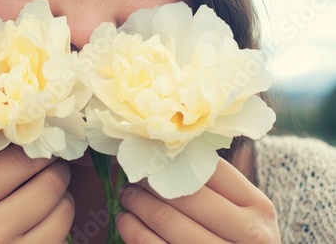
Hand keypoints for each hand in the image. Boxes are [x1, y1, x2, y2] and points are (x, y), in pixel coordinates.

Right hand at [0, 145, 73, 243]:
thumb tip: (20, 138)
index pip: (16, 161)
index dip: (36, 149)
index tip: (41, 146)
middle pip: (48, 183)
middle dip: (55, 170)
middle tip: (50, 167)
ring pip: (64, 208)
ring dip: (61, 197)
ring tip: (45, 197)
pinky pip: (64, 234)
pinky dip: (59, 222)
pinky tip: (44, 222)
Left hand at [116, 159, 280, 242]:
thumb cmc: (238, 239)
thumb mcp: (243, 213)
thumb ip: (216, 187)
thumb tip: (164, 151)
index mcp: (259, 208)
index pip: (211, 169)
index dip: (175, 158)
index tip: (152, 152)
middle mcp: (249, 234)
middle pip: (185, 193)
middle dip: (151, 180)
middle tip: (134, 174)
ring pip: (165, 219)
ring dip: (137, 203)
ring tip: (128, 195)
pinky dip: (133, 230)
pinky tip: (127, 220)